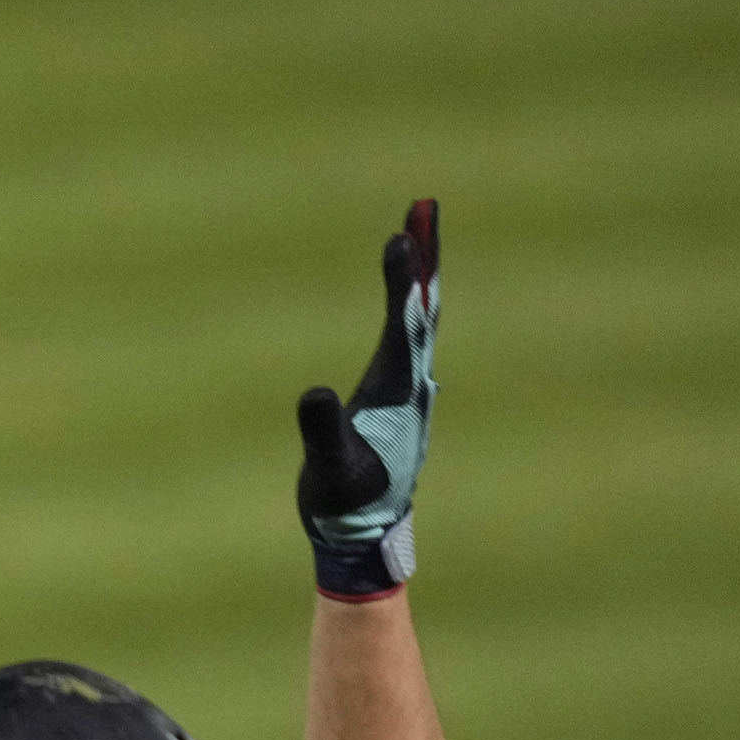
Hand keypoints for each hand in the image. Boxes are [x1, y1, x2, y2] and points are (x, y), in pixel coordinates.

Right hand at [295, 199, 439, 597]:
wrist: (365, 531)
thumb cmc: (344, 499)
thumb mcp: (328, 467)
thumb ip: (323, 430)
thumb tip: (315, 393)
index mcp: (395, 388)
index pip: (403, 321)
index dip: (402, 278)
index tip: (401, 235)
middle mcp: (411, 380)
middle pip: (424, 306)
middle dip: (423, 259)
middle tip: (425, 208)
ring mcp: (409, 388)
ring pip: (423, 318)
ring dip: (422, 276)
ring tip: (421, 237)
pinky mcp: (400, 397)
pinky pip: (413, 336)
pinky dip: (414, 305)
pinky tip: (415, 299)